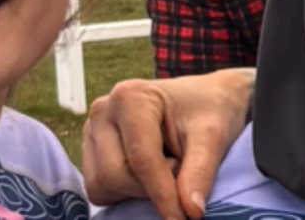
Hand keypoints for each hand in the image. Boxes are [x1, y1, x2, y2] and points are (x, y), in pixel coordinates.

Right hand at [81, 68, 253, 219]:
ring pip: (100, 185)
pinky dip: (124, 192)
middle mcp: (102, 111)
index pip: (140, 159)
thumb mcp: (213, 137)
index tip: (183, 218)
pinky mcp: (91, 147)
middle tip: (179, 172)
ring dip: (135, 192)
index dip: (162, 195)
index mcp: (130, 98)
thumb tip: (190, 211)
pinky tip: (147, 174)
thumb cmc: (210, 110)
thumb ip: (200, 173)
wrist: (204, 97)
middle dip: (149, 190)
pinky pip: (98, 187)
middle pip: (113, 175)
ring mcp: (92, 129)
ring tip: (164, 170)